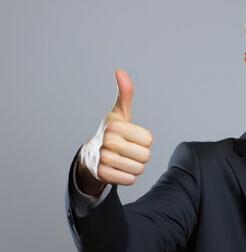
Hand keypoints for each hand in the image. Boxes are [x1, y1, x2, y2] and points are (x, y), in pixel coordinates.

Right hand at [77, 69, 152, 195]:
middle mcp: (108, 141)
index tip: (131, 138)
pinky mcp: (102, 175)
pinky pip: (130, 180)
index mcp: (116, 126)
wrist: (90, 156)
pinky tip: (118, 169)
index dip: (143, 140)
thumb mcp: (119, 113)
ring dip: (134, 166)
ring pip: (139, 169)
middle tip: (127, 151)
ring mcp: (104, 159)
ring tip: (123, 160)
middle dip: (140, 155)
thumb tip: (119, 71)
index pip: (148, 140)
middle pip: (146, 155)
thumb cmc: (112, 132)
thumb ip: (124, 93)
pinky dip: (127, 177)